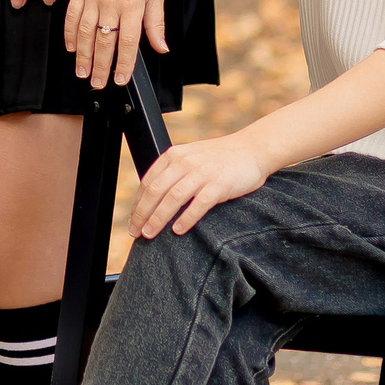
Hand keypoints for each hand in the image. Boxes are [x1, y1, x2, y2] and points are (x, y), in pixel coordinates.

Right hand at [62, 0, 166, 88]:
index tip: (120, 80)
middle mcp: (111, 2)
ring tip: (82, 72)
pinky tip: (71, 47)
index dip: (123, 64)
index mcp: (133, 4)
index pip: (127, 42)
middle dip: (100, 66)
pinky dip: (69, 33)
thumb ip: (156, 22)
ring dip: (83, 55)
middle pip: (103, 42)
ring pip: (84, 32)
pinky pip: (71, 15)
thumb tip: (161, 47)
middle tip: (97, 83)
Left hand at [128, 135, 267, 237]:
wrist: (251, 150)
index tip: (133, 220)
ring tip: (150, 233)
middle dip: (142, 214)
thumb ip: (173, 172)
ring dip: (158, 218)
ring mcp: (202, 173)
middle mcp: (185, 162)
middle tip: (136, 232)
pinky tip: (178, 230)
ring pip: (173, 198)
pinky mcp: (219, 184)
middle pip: (156, 191)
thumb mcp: (190, 157)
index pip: (148, 181)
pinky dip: (186, 219)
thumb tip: (153, 197)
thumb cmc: (219, 158)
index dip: (137, 203)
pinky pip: (198, 204)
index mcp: (174, 156)